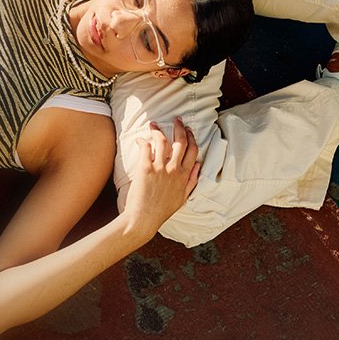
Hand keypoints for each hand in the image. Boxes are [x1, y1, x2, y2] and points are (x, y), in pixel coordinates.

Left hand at [123, 118, 200, 240]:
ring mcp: (160, 168)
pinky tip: (140, 139)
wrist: (143, 219)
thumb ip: (192, 180)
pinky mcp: (146, 168)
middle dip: (179, 127)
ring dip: (158, 129)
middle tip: (176, 119)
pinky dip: (143, 140)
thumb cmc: (162, 210)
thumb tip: (197, 165)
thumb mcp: (183, 197)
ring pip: (163, 140)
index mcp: (184, 176)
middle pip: (180, 142)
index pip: (192, 150)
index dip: (191, 137)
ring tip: (154, 124)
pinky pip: (146, 147)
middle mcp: (174, 170)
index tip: (188, 129)